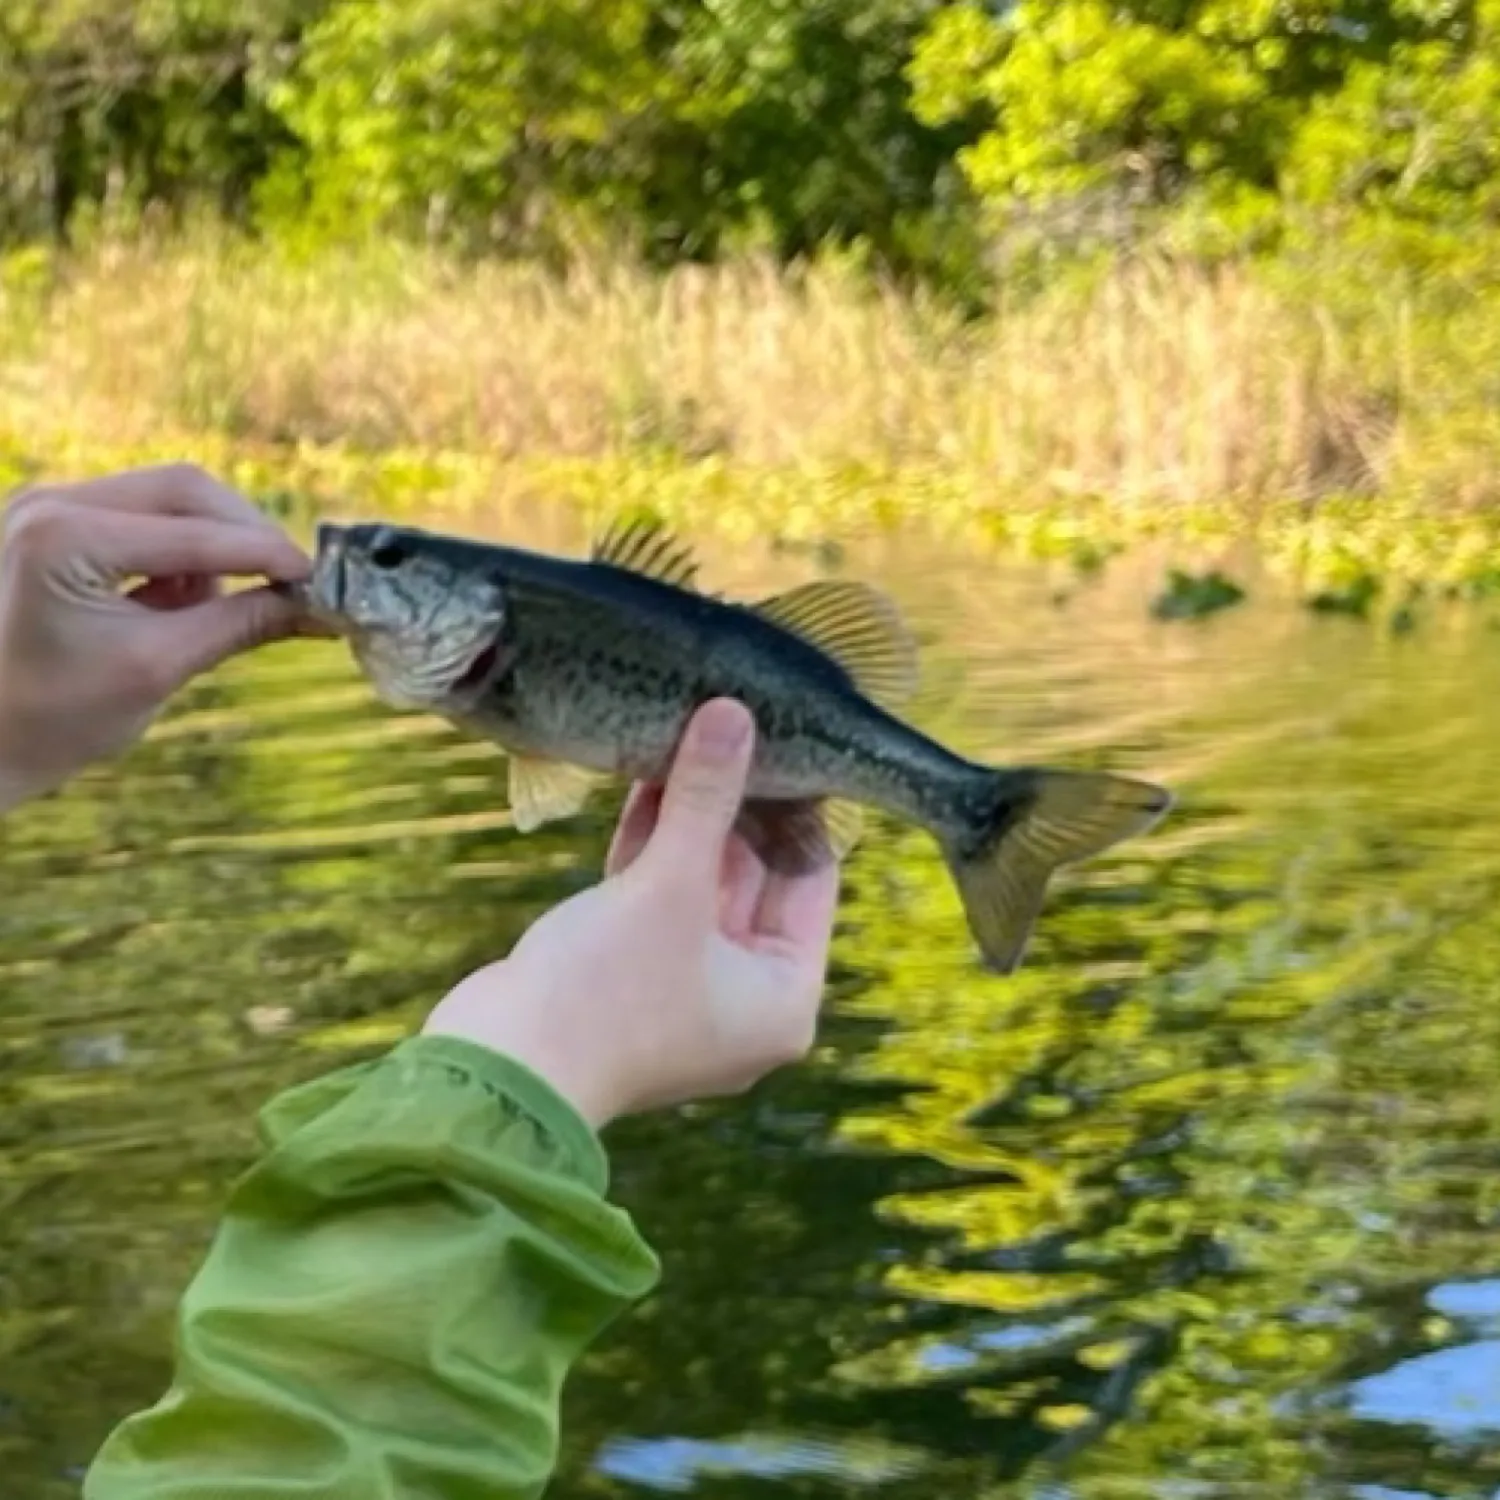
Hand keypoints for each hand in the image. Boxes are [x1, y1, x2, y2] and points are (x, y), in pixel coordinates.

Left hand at [0, 464, 317, 809]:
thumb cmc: (53, 717)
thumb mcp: (158, 668)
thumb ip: (241, 626)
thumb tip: (317, 608)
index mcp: (65, 538)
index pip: (197, 531)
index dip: (269, 554)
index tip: (320, 582)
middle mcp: (51, 502)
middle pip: (185, 489)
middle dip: (246, 535)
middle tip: (293, 582)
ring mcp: (48, 507)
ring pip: (168, 498)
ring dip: (214, 545)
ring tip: (223, 607)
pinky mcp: (56, 523)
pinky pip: (141, 517)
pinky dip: (179, 553)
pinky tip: (178, 604)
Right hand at [423, 698, 841, 1127]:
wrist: (497, 1068)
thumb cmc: (604, 993)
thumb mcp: (667, 885)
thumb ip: (705, 796)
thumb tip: (734, 712)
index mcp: (782, 999)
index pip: (810, 881)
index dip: (798, 809)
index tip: (788, 741)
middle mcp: (742, 1000)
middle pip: (753, 879)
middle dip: (735, 805)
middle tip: (734, 724)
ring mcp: (682, 989)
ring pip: (698, 884)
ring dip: (689, 817)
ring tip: (689, 734)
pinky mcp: (627, 975)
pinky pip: (654, 898)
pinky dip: (651, 847)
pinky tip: (646, 776)